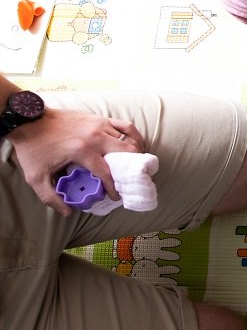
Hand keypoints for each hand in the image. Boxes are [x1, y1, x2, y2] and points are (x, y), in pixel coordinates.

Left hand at [8, 107, 139, 214]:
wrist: (28, 120)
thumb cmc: (32, 148)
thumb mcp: (35, 177)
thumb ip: (50, 197)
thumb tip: (67, 212)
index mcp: (82, 151)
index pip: (107, 173)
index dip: (114, 188)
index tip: (115, 197)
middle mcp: (95, 137)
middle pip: (126, 153)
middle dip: (131, 169)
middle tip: (128, 180)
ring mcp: (100, 125)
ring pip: (128, 140)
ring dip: (133, 154)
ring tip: (131, 166)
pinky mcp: (99, 118)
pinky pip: (126, 126)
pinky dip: (134, 136)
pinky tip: (135, 144)